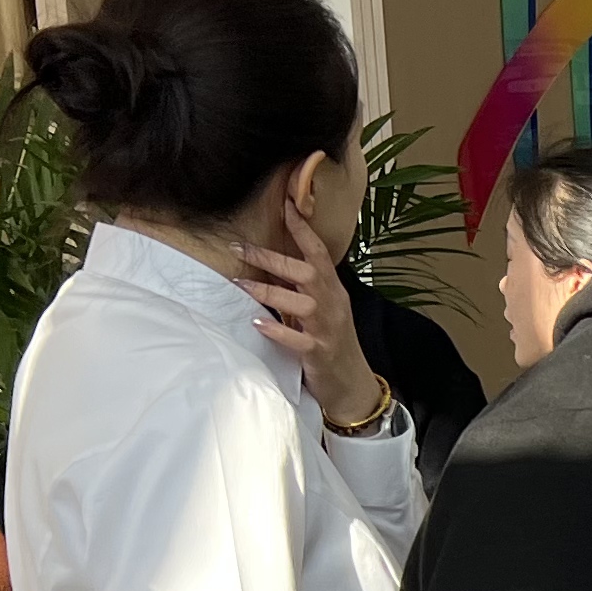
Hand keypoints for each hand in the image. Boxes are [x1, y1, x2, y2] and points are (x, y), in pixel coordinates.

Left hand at [239, 223, 384, 427]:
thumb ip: (307, 287)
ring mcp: (327, 329)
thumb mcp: (326, 309)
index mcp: (334, 291)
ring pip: (298, 302)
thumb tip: (277, 263)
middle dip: (270, 258)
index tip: (287, 205)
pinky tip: (257, 322)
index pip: (319, 253)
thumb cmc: (333, 343)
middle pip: (304, 273)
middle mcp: (332, 304)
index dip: (303, 230)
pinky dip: (276, 330)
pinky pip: (296, 339)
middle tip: (239, 246)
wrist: (352, 384)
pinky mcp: (318, 353)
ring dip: (266, 290)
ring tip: (240, 282)